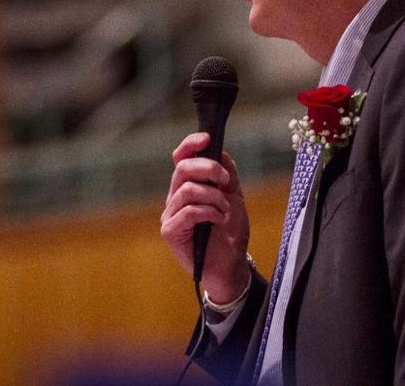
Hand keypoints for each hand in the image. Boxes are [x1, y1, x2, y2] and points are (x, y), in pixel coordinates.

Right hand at [160, 132, 250, 302]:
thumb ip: (227, 174)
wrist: (231, 265)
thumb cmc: (230, 232)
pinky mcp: (170, 231)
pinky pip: (187, 211)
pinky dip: (208, 212)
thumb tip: (220, 152)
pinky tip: (218, 220)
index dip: (190, 144)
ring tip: (225, 210)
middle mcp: (175, 197)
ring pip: (187, 190)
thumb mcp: (234, 197)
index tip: (207, 139)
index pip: (180, 158)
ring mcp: (171, 214)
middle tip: (225, 181)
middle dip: (208, 168)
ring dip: (213, 197)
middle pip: (182, 169)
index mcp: (188, 185)